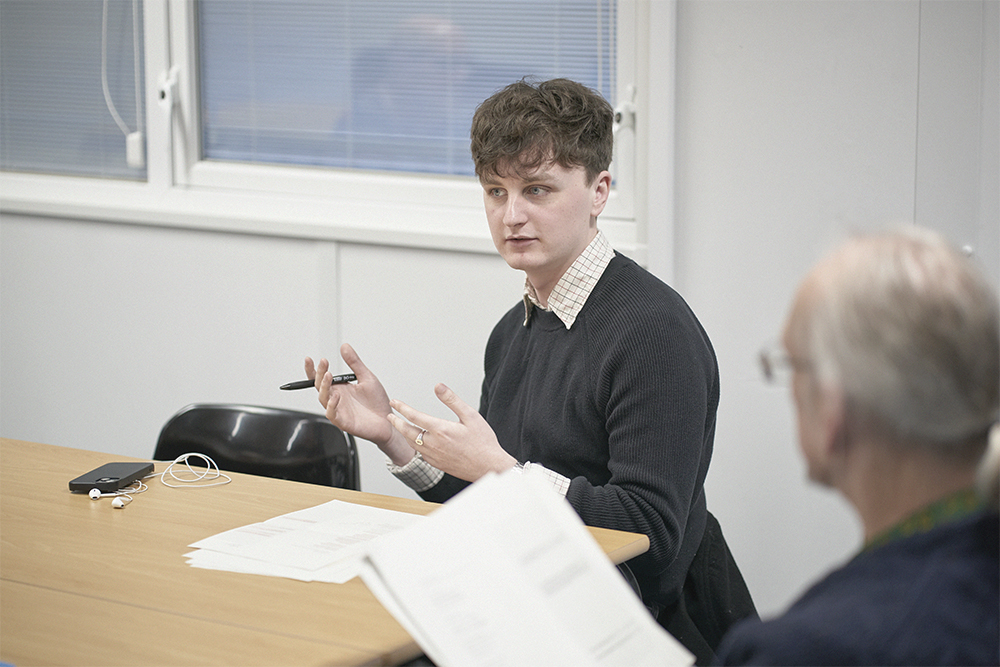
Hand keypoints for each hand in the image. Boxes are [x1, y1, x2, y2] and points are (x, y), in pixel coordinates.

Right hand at [306, 345, 414, 464]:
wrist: (388, 421)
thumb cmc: (377, 402)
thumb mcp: (367, 377)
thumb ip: (355, 363)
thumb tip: (344, 347)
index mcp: (340, 388)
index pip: (321, 378)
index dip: (313, 369)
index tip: (310, 359)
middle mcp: (336, 399)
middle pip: (319, 386)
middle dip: (318, 374)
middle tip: (323, 363)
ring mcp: (339, 410)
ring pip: (323, 399)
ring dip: (324, 387)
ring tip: (328, 376)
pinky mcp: (343, 422)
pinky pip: (332, 414)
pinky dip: (331, 406)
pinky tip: (335, 397)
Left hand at [388, 383, 515, 482]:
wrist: (489, 466)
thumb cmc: (483, 441)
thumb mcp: (470, 415)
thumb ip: (452, 400)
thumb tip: (438, 386)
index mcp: (440, 430)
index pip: (414, 416)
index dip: (402, 408)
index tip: (394, 402)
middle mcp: (433, 444)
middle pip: (407, 432)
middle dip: (396, 423)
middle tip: (390, 416)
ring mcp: (434, 456)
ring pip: (412, 444)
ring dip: (404, 434)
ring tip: (400, 427)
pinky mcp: (437, 464)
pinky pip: (421, 453)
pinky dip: (415, 445)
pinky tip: (417, 442)